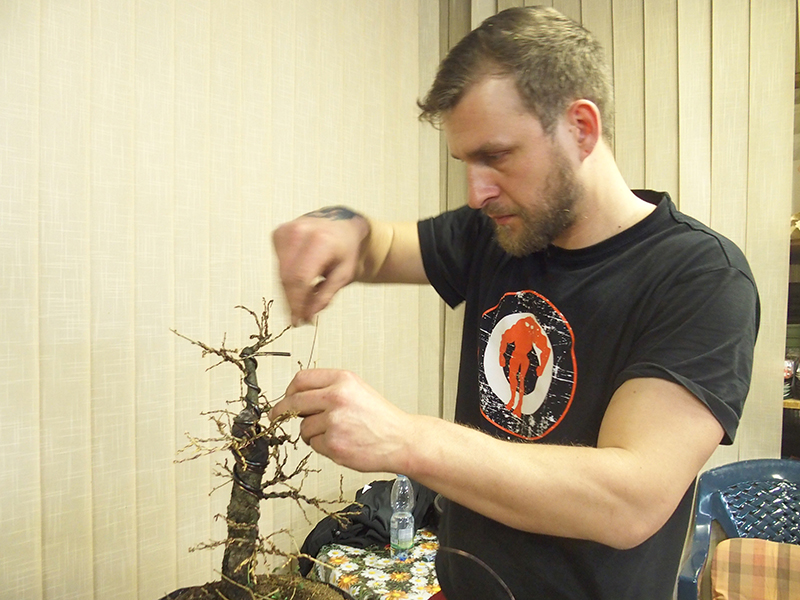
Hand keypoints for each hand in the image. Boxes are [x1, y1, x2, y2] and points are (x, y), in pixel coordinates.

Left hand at [268, 369, 412, 473]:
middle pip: (294, 402)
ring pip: (303, 428)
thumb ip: (329, 389)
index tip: (285, 399)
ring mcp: (334, 421)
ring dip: (312, 433)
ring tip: (336, 433)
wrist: (401, 440)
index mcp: (343, 380)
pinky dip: (323, 447)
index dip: (288, 391)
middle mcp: (337, 397)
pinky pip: (314, 445)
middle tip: (276, 417)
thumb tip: (296, 398)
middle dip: (281, 412)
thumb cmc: (381, 418)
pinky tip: (342, 443)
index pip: (301, 380)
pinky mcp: (334, 444)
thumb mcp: (357, 390)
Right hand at [272, 208, 369, 325]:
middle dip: (292, 301)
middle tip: (299, 319)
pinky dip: (288, 279)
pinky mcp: (279, 233)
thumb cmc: (345, 250)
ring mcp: (286, 230)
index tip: (299, 320)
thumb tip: (307, 315)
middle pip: (287, 277)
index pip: (301, 279)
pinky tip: (301, 282)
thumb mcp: (344, 275)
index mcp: (320, 241)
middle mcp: (299, 232)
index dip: (297, 303)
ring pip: (280, 273)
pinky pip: (279, 265)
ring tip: (303, 303)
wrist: (341, 224)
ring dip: (289, 293)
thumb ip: (326, 295)